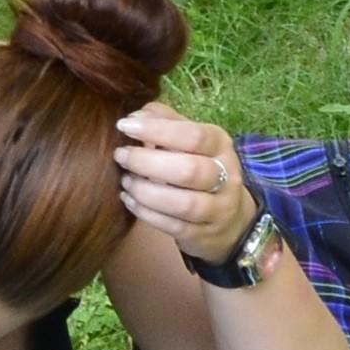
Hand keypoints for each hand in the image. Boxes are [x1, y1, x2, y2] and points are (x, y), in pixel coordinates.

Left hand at [115, 101, 258, 267]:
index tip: (124, 126)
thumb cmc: (199, 168)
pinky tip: (129, 201)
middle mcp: (226, 176)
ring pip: (184, 203)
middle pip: (189, 170)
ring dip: (147, 192)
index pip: (193, 136)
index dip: (156, 130)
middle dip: (147, 162)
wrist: (228, 220)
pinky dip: (147, 214)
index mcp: (220, 145)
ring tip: (125, 181)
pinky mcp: (204, 234)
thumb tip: (135, 115)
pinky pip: (174, 227)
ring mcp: (218, 208)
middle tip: (120, 156)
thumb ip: (165, 121)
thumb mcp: (190, 140)